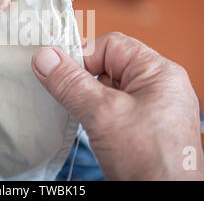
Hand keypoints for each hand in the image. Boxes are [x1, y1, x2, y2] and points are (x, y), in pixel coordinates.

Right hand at [32, 32, 203, 179]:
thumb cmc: (147, 158)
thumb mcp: (103, 114)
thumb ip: (71, 83)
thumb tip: (44, 56)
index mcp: (158, 71)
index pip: (112, 45)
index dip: (83, 56)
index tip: (59, 74)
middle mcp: (159, 85)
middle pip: (110, 66)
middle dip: (85, 81)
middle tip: (69, 98)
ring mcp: (154, 107)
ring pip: (110, 89)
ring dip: (89, 99)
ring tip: (82, 117)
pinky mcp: (146, 127)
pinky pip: (115, 108)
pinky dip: (98, 114)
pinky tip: (91, 128)